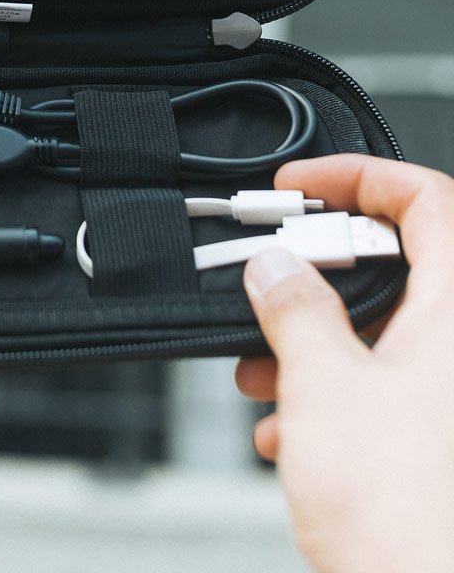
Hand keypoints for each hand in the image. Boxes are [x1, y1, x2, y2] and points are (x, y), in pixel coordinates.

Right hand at [237, 154, 453, 572]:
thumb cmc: (412, 521)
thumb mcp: (325, 388)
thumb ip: (294, 309)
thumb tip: (274, 268)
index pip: (426, 200)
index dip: (358, 177)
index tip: (299, 188)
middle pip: (397, 267)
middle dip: (316, 277)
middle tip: (267, 285)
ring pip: (387, 333)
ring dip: (316, 344)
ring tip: (264, 376)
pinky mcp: (444, 439)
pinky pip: (394, 386)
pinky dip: (337, 394)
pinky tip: (292, 432)